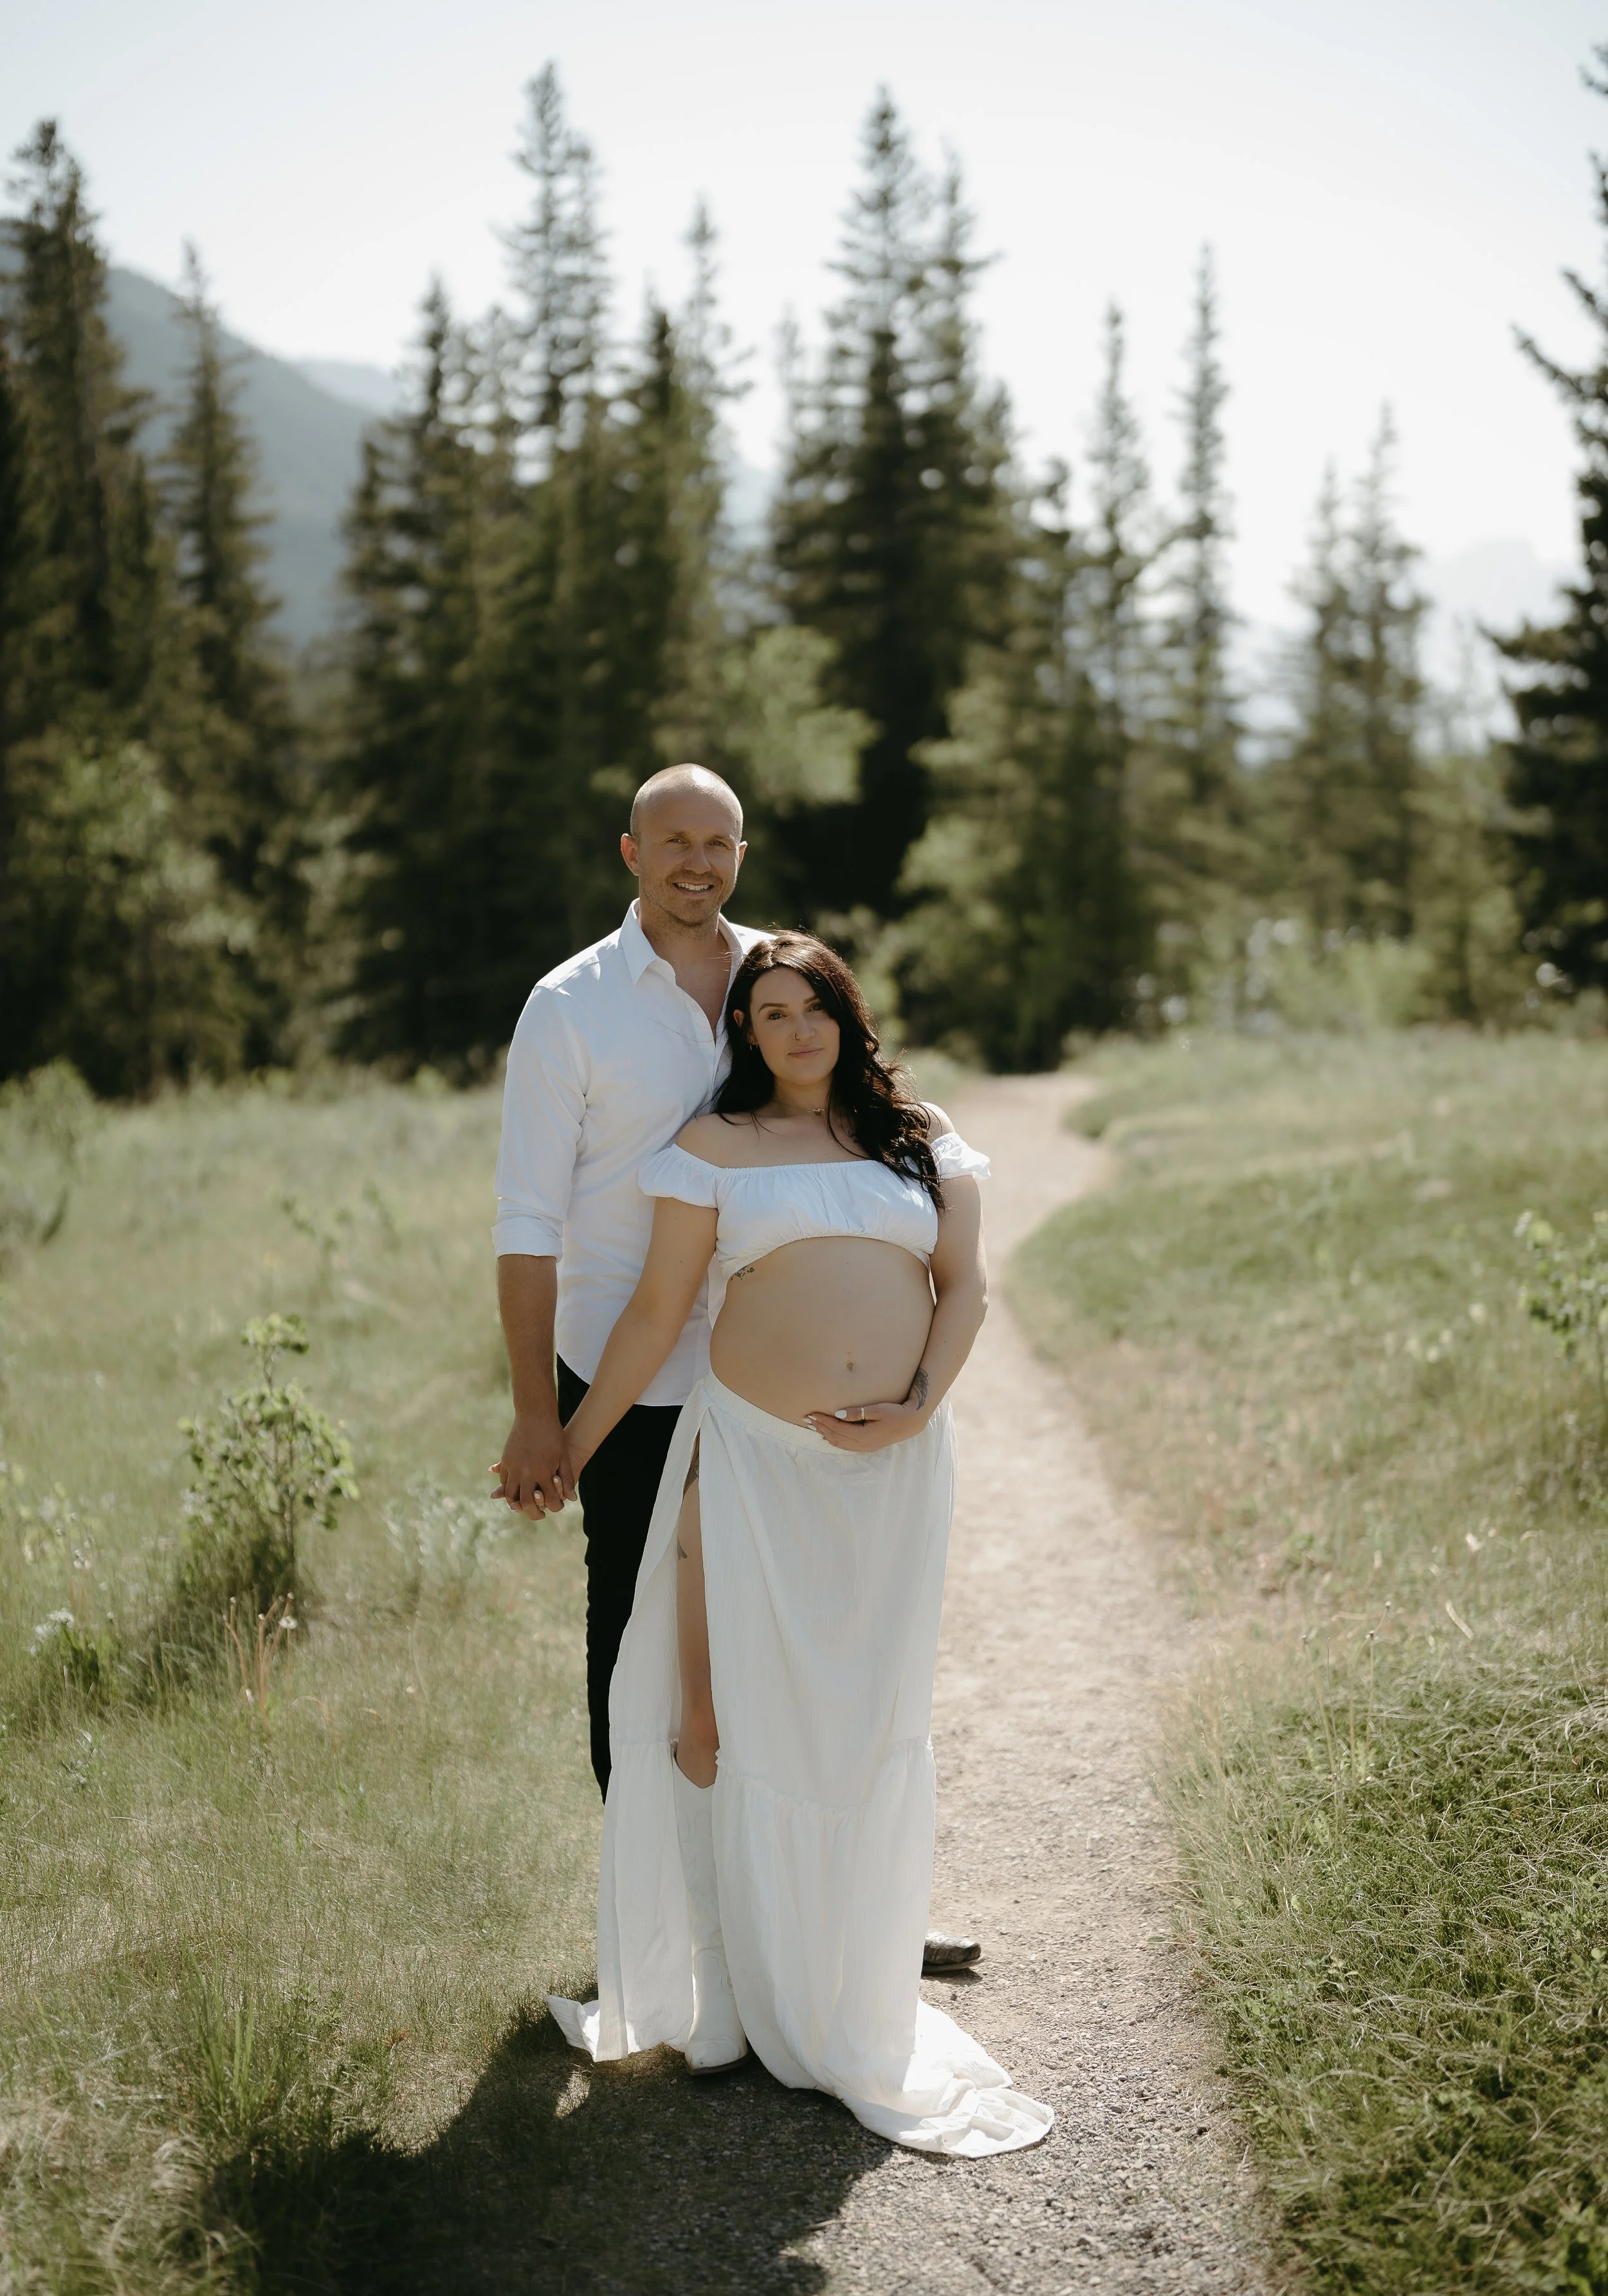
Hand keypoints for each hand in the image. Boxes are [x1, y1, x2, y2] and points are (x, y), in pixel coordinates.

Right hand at [491, 1409, 574, 1518]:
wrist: (535, 1415)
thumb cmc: (554, 1435)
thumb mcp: (562, 1456)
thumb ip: (567, 1479)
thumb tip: (572, 1499)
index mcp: (543, 1473)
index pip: (548, 1500)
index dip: (555, 1506)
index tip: (557, 1507)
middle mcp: (526, 1473)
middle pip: (525, 1503)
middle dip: (532, 1512)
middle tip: (538, 1515)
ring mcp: (513, 1467)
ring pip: (510, 1494)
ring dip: (516, 1502)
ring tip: (524, 1505)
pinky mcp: (506, 1460)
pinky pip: (505, 1480)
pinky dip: (509, 1487)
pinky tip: (516, 1489)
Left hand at [804, 1397, 927, 1451]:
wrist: (911, 1423)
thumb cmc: (895, 1413)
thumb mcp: (877, 1410)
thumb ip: (857, 1412)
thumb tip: (837, 1414)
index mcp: (863, 1435)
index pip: (837, 1428)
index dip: (823, 1421)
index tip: (812, 1414)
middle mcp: (861, 1444)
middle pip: (835, 1436)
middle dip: (820, 1428)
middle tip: (807, 1419)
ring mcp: (864, 1447)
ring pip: (839, 1443)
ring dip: (825, 1435)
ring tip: (813, 1428)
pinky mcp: (867, 1446)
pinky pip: (846, 1446)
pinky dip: (835, 1441)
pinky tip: (828, 1438)